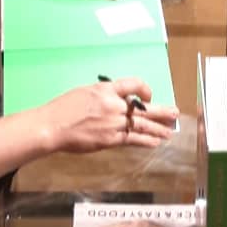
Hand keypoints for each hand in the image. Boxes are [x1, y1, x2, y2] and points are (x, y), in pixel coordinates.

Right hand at [47, 77, 177, 152]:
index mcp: (105, 89)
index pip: (133, 84)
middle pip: (143, 107)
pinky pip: (132, 139)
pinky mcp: (110, 139)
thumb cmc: (63, 108)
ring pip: (141, 125)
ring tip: (170, 132)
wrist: (52, 126)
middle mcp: (113, 104)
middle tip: (175, 113)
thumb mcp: (85, 92)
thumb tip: (118, 101)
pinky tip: (154, 142)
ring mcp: (113, 123)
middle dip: (161, 111)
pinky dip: (145, 141)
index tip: (148, 96)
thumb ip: (104, 95)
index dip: (144, 89)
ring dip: (158, 129)